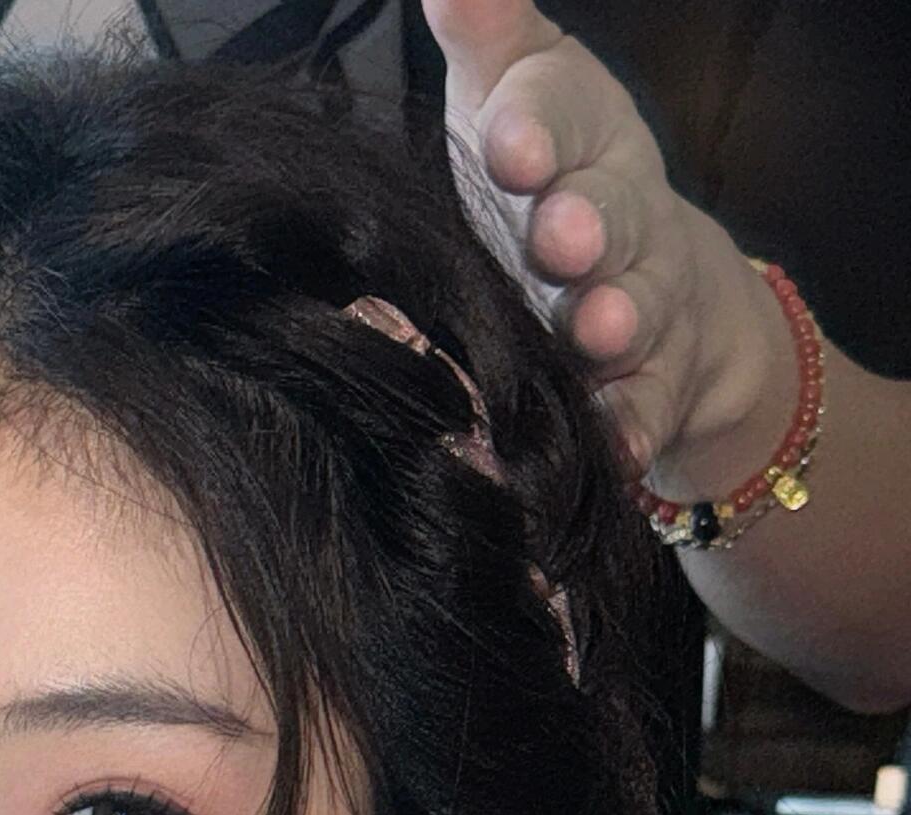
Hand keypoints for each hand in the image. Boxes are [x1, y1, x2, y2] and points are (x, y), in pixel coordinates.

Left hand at [426, 0, 787, 479]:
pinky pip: (649, 406)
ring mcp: (642, 301)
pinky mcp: (657, 382)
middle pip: (609, 213)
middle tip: (561, 238)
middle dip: (586, 225)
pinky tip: (619, 446)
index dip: (536, 130)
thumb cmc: (547, 183)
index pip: (560, 117)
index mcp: (576, 140)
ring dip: (617, 322)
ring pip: (635, 307)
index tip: (510, 146)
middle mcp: (616, 216)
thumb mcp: (513, 96)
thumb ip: (485, 37)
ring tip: (599, 335)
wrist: (657, 289)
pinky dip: (635, 426)